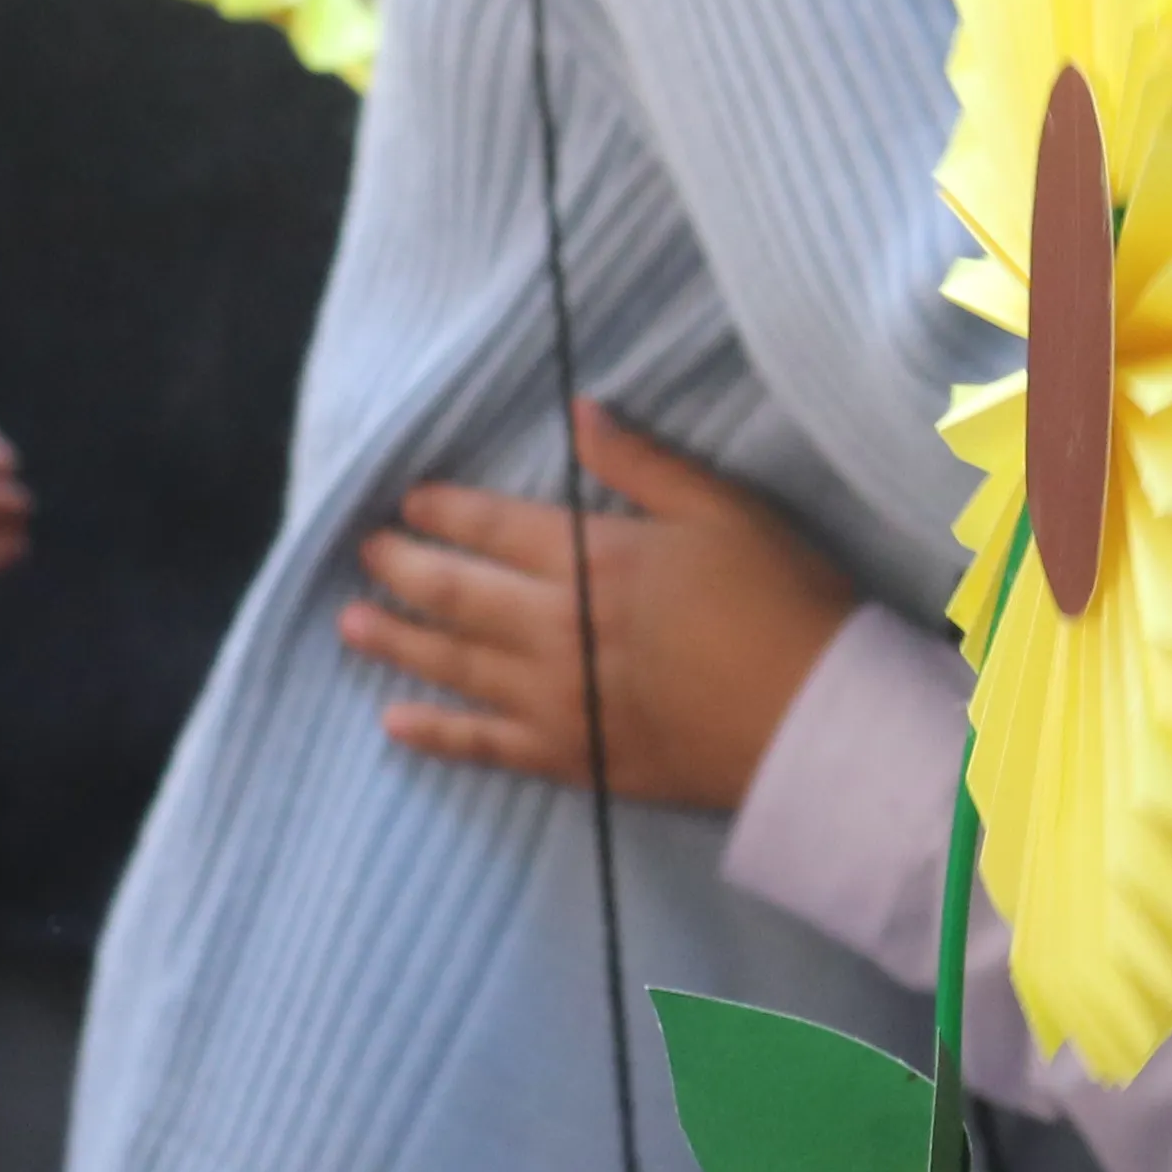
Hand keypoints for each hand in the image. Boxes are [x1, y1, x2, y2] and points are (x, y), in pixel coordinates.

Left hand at [344, 401, 856, 811]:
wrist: (820, 722)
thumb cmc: (785, 604)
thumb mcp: (726, 511)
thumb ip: (644, 466)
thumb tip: (578, 414)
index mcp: (594, 558)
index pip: (494, 527)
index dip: (444, 511)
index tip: (407, 502)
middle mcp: (558, 628)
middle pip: (457, 593)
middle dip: (404, 570)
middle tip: (365, 554)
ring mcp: (559, 700)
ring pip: (456, 666)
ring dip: (397, 642)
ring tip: (351, 625)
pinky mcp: (573, 758)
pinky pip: (485, 747)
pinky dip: (437, 735)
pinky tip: (396, 724)